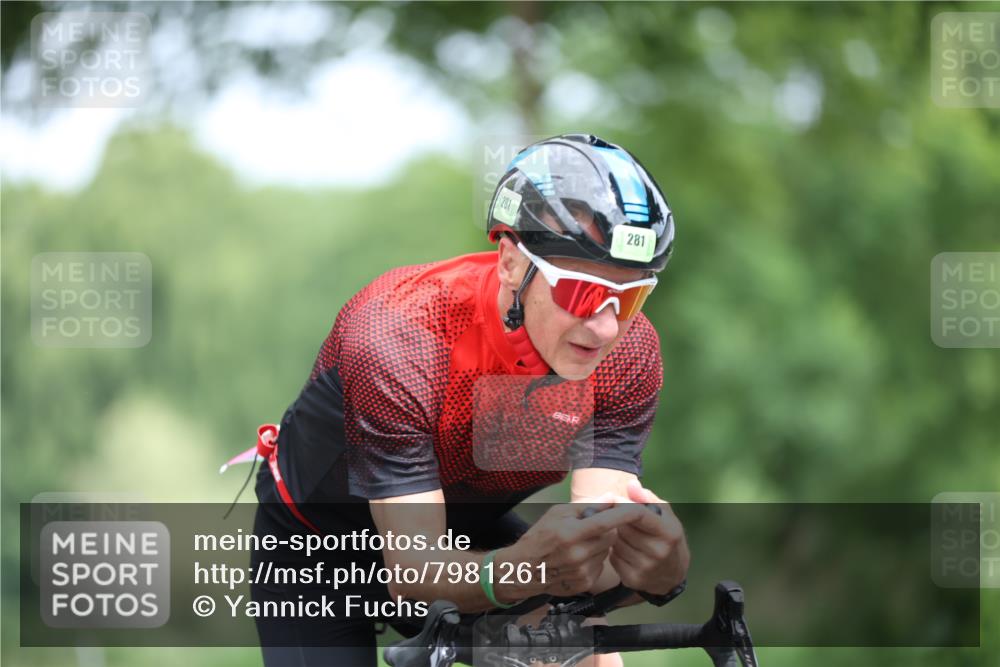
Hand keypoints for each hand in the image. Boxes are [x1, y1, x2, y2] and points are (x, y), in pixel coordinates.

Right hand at [500, 495, 647, 598]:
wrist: (524, 570)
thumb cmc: (539, 537)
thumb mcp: (557, 513)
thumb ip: (585, 506)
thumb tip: (610, 497)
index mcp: (570, 534)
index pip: (605, 522)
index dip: (623, 514)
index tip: (635, 508)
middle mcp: (578, 555)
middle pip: (611, 537)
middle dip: (607, 530)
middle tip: (592, 527)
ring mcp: (582, 571)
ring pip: (607, 551)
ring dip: (600, 545)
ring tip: (581, 544)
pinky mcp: (585, 583)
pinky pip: (601, 565)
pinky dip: (594, 559)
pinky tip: (578, 558)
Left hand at [608, 480, 689, 595]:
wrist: (673, 576)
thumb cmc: (668, 537)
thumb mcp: (666, 516)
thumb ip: (648, 498)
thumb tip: (631, 484)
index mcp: (669, 533)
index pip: (638, 513)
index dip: (622, 503)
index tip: (614, 498)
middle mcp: (658, 552)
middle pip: (623, 527)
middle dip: (619, 519)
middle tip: (623, 518)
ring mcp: (645, 568)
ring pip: (615, 541)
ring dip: (616, 535)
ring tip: (627, 534)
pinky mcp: (632, 579)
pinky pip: (612, 557)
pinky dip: (614, 550)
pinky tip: (626, 550)